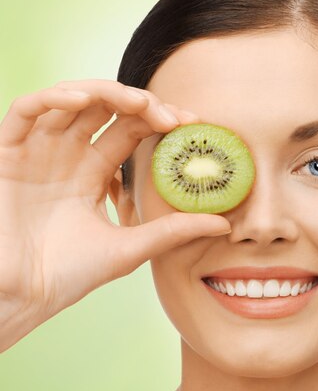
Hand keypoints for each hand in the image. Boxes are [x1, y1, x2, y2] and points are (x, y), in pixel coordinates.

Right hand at [0, 79, 230, 348]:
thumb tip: (224, 222)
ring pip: (71, 100)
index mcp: (94, 172)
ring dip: (105, 93)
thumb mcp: (129, 247)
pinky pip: (26, 111)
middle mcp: (68, 154)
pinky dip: (52, 98)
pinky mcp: (7, 152)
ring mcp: (38, 150)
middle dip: (140, 104)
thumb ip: (172, 230)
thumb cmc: (69, 275)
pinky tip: (83, 100)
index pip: (130, 130)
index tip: (192, 124)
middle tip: (169, 115)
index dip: (159, 119)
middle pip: (106, 109)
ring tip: (139, 103)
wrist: (23, 297)